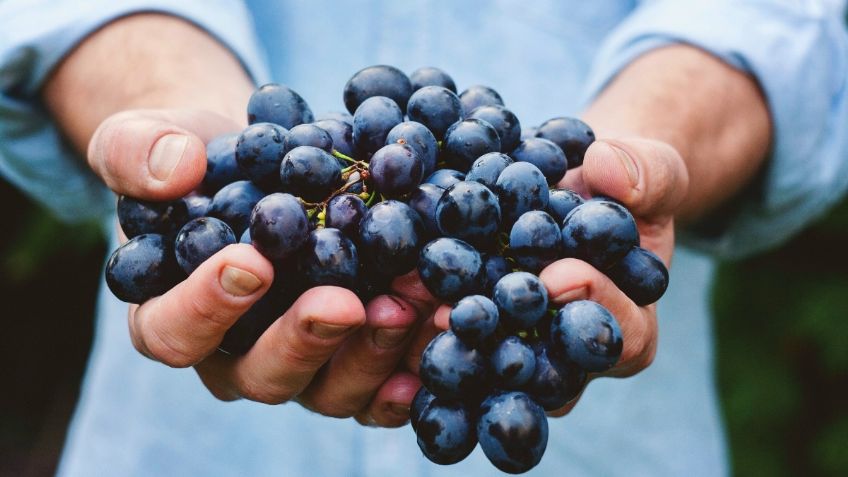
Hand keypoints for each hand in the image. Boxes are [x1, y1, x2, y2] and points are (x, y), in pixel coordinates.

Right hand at [91, 108, 434, 426]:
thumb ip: (138, 152)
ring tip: (413, 302)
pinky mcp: (352, 358)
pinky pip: (382, 385)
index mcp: (171, 315)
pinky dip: (413, 364)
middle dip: (306, 340)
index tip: (251, 262)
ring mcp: (301, 364)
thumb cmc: (196, 159)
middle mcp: (236, 355)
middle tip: (345, 302)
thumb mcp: (148, 138)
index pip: (174, 333)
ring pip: (330, 388)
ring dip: (374, 352)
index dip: (207, 308)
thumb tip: (175, 169)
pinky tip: (443, 330)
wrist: (262, 164)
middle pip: (262, 375)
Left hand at [414, 134, 688, 416]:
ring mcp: (515, 352)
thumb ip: (646, 174)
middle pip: (543, 370)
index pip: (621, 336)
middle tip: (464, 314)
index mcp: (628, 329)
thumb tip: (608, 169)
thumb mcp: (650, 171)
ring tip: (410, 310)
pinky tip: (380, 304)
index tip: (562, 275)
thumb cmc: (620, 187)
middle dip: (504, 341)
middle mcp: (568, 358)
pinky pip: (443, 342)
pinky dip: (411, 325)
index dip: (595, 307)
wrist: (571, 188)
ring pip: (484, 367)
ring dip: (446, 344)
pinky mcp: (469, 336)